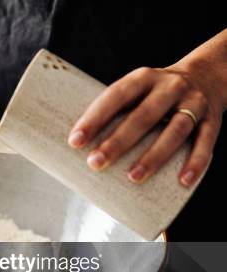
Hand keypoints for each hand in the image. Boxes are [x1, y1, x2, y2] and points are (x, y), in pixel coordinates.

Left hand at [68, 63, 223, 186]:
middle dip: (118, 142)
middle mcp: (169, 86)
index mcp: (143, 77)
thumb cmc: (156, 92)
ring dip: (154, 156)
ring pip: (175, 130)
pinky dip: (195, 162)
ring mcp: (193, 102)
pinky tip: (183, 181)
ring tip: (133, 177)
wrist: (208, 73)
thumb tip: (79, 143)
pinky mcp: (212, 119)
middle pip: (143, 116)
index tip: (75, 141)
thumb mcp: (137, 89)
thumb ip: (115, 109)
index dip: (95, 118)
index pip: (115, 96)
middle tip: (96, 163)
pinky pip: (206, 141)